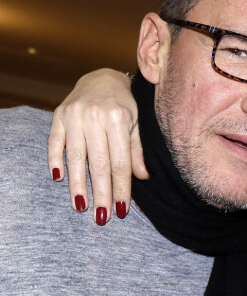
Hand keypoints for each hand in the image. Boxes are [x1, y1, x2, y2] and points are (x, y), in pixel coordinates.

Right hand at [48, 69, 147, 223]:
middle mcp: (95, 117)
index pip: (120, 163)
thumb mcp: (137, 123)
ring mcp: (74, 115)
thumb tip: (143, 178)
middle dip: (101, 193)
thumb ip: (137, 151)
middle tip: (102, 218)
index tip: (122, 210)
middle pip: (98, 164)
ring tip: (81, 207)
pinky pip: (54, 142)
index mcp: (119, 119)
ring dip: (78, 185)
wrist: (103, 78)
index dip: (121, 188)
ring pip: (75, 157)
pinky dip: (55, 160)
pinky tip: (59, 179)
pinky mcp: (58, 115)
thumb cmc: (125, 105)